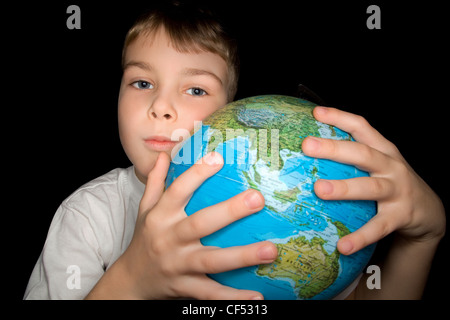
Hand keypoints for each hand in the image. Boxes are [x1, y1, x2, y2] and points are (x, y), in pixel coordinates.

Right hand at [120, 151, 276, 298]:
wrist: (130, 281)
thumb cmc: (144, 239)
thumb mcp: (144, 209)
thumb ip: (155, 182)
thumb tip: (163, 155)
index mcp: (160, 217)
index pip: (178, 190)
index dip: (197, 174)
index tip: (219, 157)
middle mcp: (169, 239)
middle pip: (200, 224)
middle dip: (229, 211)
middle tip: (257, 198)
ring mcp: (178, 265)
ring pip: (211, 261)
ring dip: (242, 256)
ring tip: (271, 250)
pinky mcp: (185, 288)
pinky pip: (211, 293)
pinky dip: (233, 298)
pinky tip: (258, 297)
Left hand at [302, 106, 444, 254]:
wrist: (429, 210)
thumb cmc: (391, 182)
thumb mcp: (376, 164)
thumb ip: (351, 158)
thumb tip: (308, 153)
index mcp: (383, 150)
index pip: (361, 127)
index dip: (339, 117)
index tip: (315, 112)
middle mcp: (391, 166)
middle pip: (363, 153)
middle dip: (335, 148)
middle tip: (307, 146)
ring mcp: (398, 190)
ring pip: (371, 187)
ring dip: (345, 188)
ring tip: (320, 189)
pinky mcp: (401, 215)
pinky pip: (378, 227)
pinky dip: (361, 236)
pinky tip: (342, 246)